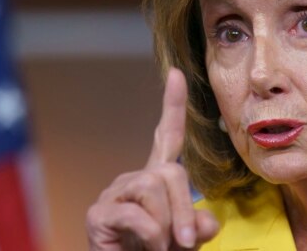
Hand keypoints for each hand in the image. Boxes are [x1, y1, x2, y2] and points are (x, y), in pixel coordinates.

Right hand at [86, 68, 219, 249]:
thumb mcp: (184, 242)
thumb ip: (196, 226)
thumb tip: (208, 220)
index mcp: (156, 180)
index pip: (167, 136)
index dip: (173, 106)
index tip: (177, 73)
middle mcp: (133, 180)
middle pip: (170, 171)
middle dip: (184, 208)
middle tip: (184, 242)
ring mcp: (114, 194)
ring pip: (154, 187)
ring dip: (167, 224)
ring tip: (159, 247)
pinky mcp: (98, 213)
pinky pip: (137, 214)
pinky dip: (151, 236)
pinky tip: (147, 249)